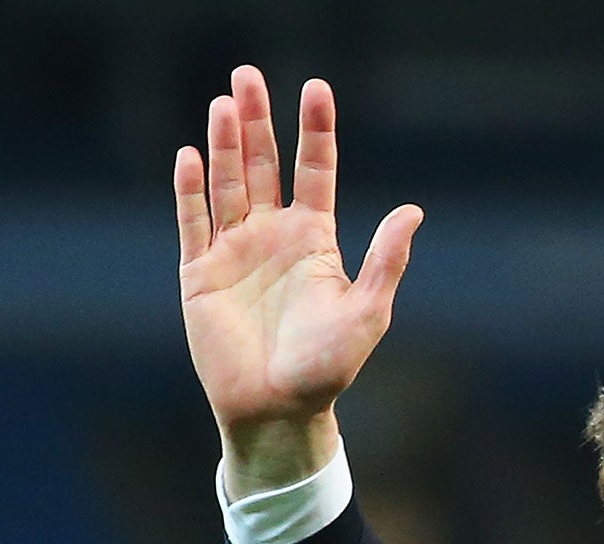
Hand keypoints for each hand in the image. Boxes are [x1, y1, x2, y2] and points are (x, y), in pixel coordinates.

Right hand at [173, 65, 422, 492]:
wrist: (278, 409)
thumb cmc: (328, 368)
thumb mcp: (367, 312)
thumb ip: (385, 261)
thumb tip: (413, 211)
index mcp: (314, 239)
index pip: (315, 170)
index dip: (315, 129)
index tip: (315, 87)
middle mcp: (272, 236)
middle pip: (262, 163)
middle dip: (257, 120)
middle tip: (249, 75)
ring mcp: (234, 251)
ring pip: (227, 183)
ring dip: (225, 143)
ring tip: (226, 102)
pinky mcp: (201, 274)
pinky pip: (193, 222)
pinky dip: (190, 190)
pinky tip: (191, 155)